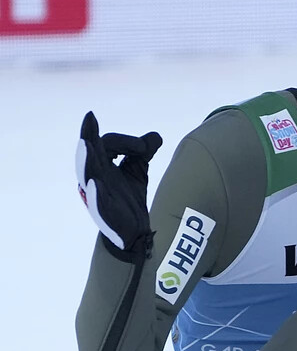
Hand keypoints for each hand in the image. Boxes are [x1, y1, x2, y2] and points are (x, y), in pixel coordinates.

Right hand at [75, 112, 162, 254]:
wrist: (133, 231)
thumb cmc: (129, 199)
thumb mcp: (137, 171)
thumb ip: (143, 153)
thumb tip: (155, 137)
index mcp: (101, 165)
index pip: (107, 144)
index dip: (126, 141)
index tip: (145, 148)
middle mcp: (95, 176)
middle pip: (91, 153)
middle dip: (90, 137)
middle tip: (89, 119)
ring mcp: (97, 194)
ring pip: (89, 174)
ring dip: (88, 159)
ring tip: (87, 144)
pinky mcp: (104, 211)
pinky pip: (97, 202)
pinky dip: (96, 193)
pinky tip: (96, 183)